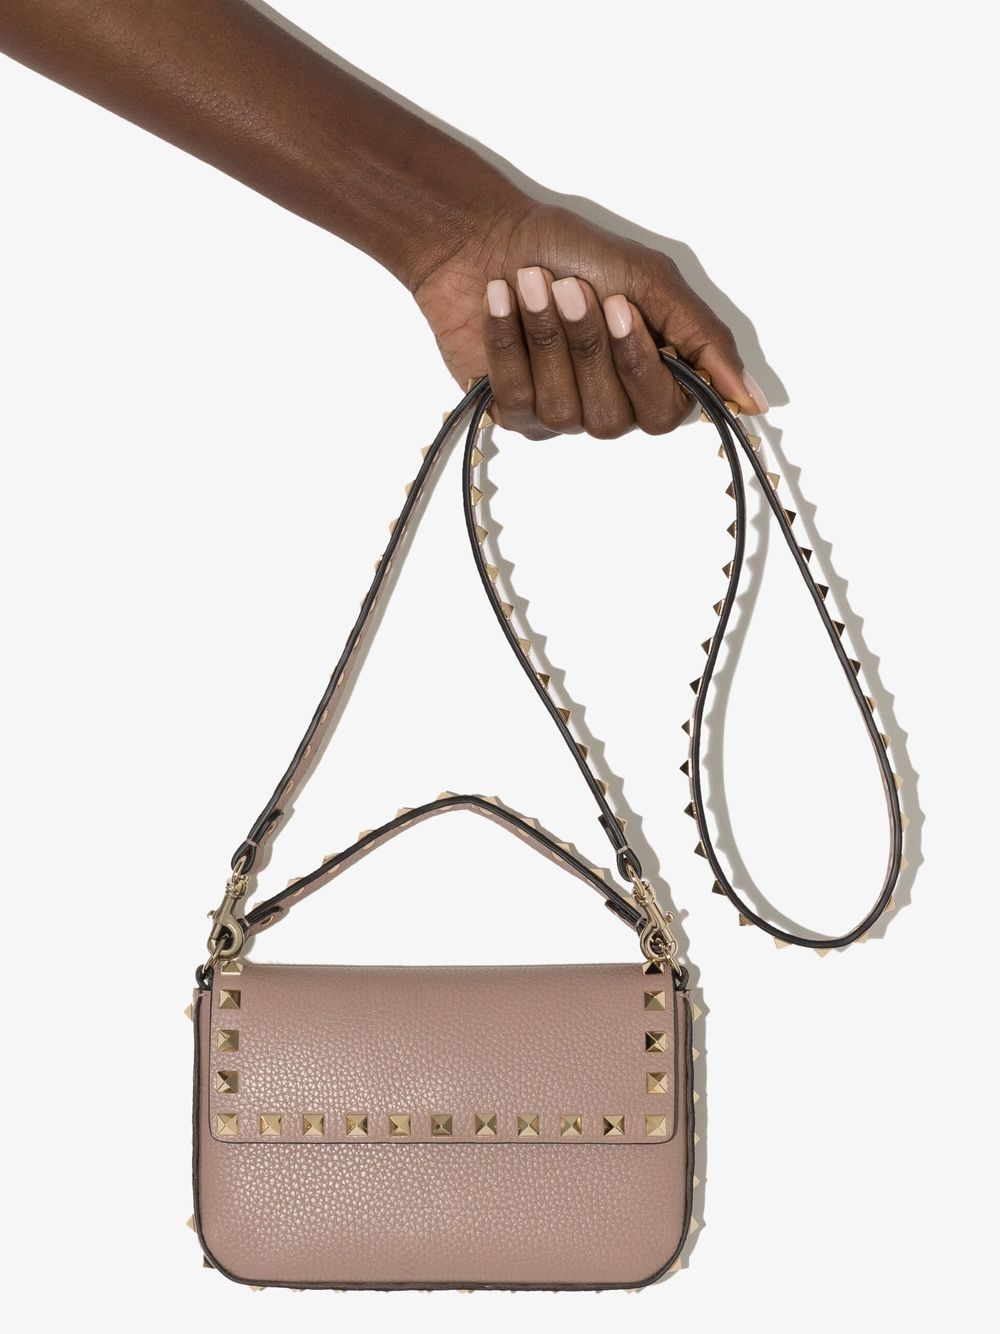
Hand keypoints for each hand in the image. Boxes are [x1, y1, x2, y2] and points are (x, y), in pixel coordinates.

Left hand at [412, 198, 766, 439]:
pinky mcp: (513, 412)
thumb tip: (754, 402)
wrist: (487, 237)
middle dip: (587, 345)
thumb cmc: (571, 251)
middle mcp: (611, 405)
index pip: (664, 412)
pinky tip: (500, 298)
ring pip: (563, 409)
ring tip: (529, 281)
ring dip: (545, 335)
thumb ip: (704, 341)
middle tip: (570, 285)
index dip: (638, 364)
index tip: (619, 305)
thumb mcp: (651, 282)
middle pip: (612, 417)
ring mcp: (561, 414)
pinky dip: (508, 340)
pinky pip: (517, 398)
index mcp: (652, 377)